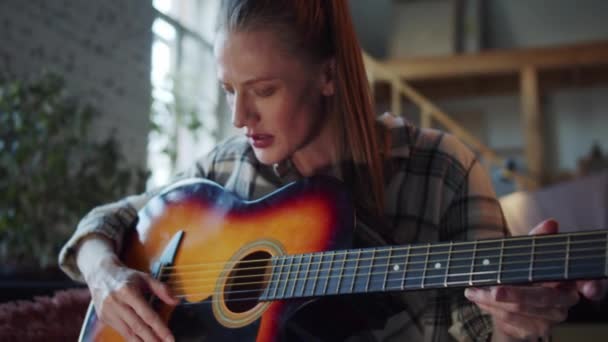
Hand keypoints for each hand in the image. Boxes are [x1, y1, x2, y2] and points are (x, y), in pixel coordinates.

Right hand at [85, 255, 178, 341]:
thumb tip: (176, 301)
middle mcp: (116, 303)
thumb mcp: (145, 277)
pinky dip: (132, 339)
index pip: (147, 315)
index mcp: (128, 291)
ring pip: (128, 333)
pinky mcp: (104, 318)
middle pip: (137, 327)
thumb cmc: (127, 276)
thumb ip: (161, 288)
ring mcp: (108, 312)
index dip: (160, 328)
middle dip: (152, 340)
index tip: (170, 338)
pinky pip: (121, 332)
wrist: (100, 274)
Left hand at [465, 219, 606, 339]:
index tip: (588, 287)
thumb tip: (550, 224)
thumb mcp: (528, 254)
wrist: (509, 302)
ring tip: (472, 290)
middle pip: (543, 299)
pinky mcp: (533, 330)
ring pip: (520, 310)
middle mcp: (564, 301)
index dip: (593, 286)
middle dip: (516, 294)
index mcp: (570, 280)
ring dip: (492, 300)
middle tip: (495, 289)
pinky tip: (478, 299)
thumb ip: (538, 240)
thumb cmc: (524, 274)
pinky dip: (490, 308)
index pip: (592, 285)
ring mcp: (550, 318)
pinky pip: (510, 321)